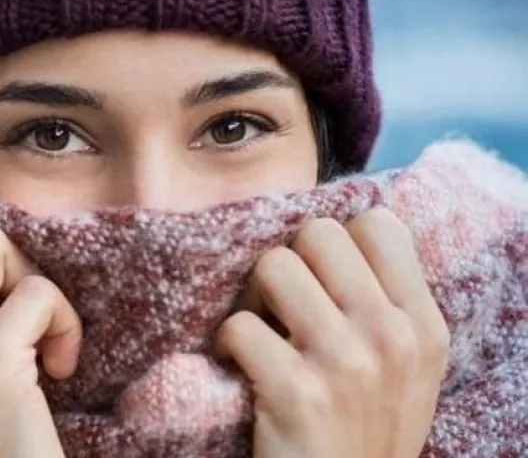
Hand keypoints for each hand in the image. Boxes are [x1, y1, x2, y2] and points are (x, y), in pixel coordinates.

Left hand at [216, 208, 449, 457]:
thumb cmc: (366, 428)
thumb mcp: (408, 368)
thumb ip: (387, 305)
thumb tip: (332, 237)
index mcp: (422, 324)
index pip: (377, 223)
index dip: (337, 243)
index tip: (323, 278)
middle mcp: (390, 335)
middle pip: (317, 234)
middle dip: (289, 262)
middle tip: (282, 304)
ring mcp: (344, 362)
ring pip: (272, 266)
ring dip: (254, 298)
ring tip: (262, 332)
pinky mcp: (295, 391)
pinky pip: (239, 325)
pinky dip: (228, 343)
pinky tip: (242, 366)